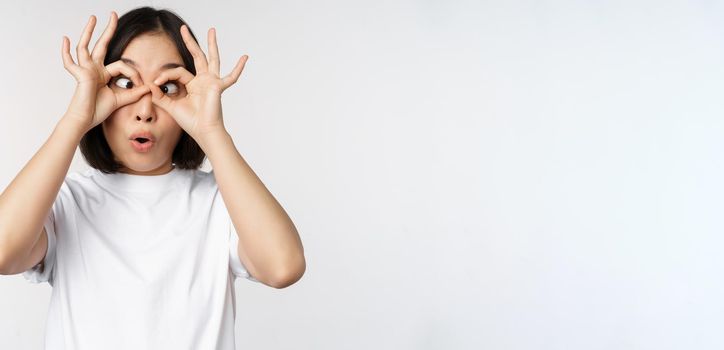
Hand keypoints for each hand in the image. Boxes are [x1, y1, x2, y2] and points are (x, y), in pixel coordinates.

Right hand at [61, 12, 149, 132]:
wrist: (86, 120)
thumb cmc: (98, 111)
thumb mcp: (121, 100)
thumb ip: (134, 93)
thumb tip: (148, 87)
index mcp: (103, 74)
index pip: (122, 66)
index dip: (134, 74)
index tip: (142, 85)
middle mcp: (93, 69)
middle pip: (101, 45)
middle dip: (108, 30)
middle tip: (113, 15)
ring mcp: (85, 70)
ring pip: (86, 47)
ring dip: (89, 31)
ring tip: (94, 18)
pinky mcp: (80, 75)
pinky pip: (70, 62)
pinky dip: (66, 51)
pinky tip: (66, 39)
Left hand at [149, 25, 247, 142]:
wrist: (203, 131)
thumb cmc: (191, 122)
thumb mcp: (170, 106)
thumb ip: (159, 95)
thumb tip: (149, 84)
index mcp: (193, 84)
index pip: (177, 71)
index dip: (165, 74)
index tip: (156, 82)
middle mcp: (203, 81)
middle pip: (197, 57)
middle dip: (190, 42)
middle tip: (183, 28)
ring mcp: (212, 82)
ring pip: (212, 59)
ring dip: (212, 44)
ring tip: (211, 30)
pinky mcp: (217, 87)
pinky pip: (231, 77)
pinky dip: (238, 68)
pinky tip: (245, 57)